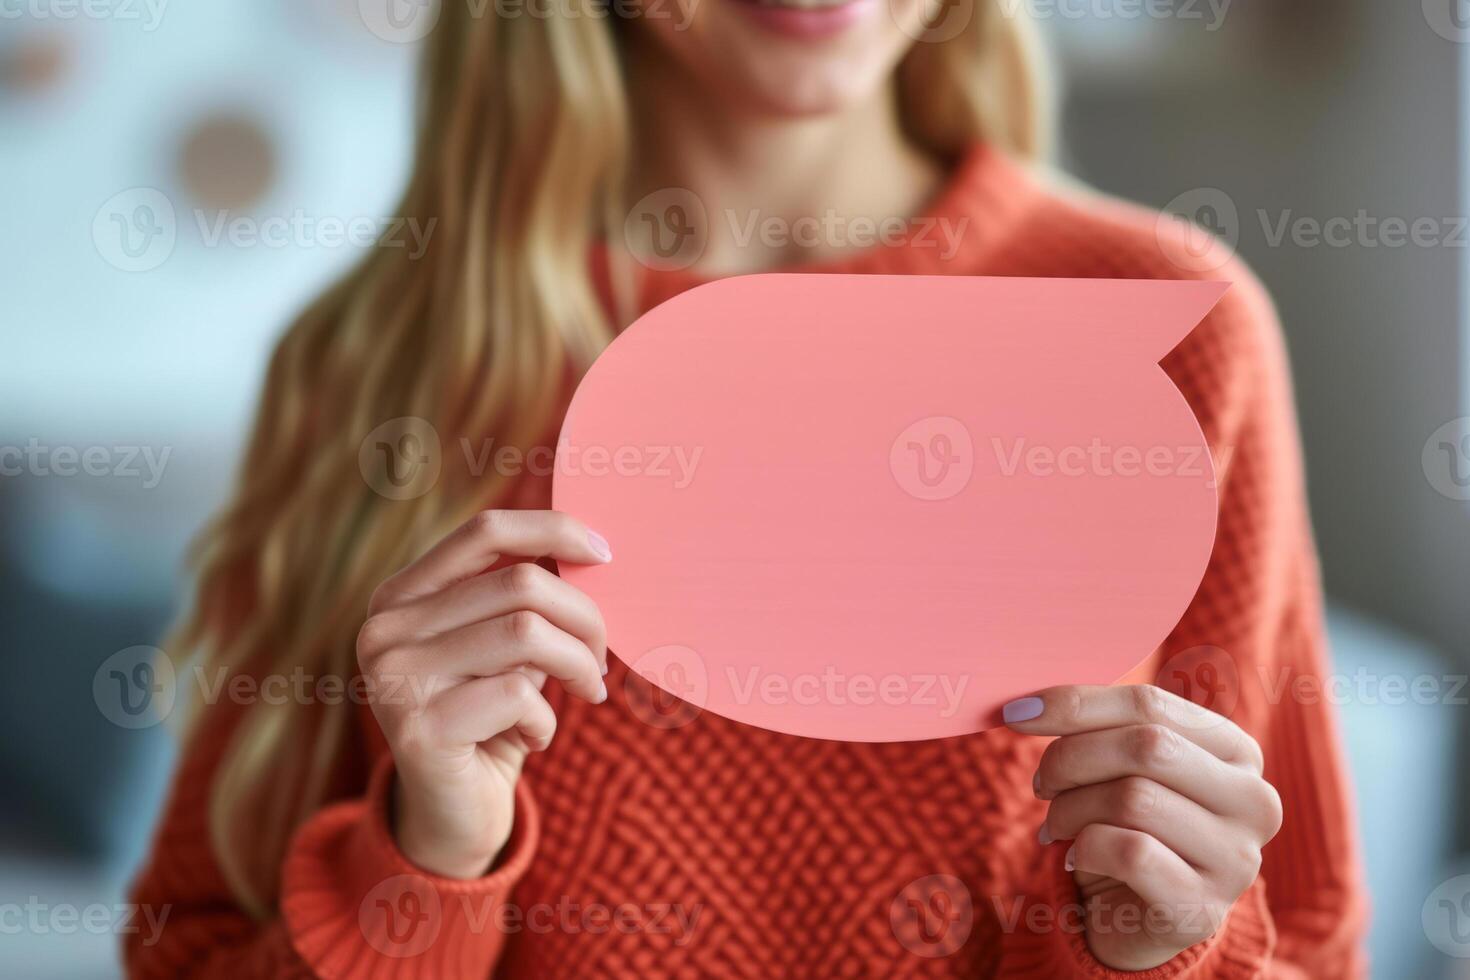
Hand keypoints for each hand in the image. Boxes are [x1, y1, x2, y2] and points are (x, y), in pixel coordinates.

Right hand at [356, 510, 611, 878]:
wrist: (455, 816)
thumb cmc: (492, 718)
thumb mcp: (506, 649)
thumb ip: (526, 600)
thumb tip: (590, 551)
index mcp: (401, 596)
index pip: (485, 532)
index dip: (553, 531)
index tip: (604, 553)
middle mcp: (385, 629)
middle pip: (520, 583)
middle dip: (584, 618)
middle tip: (601, 658)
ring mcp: (393, 678)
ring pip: (526, 632)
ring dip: (576, 664)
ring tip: (586, 689)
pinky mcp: (416, 729)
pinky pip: (518, 695)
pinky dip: (547, 718)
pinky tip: (536, 738)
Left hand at [1004, 685, 1282, 970]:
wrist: (1133, 919)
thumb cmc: (1124, 828)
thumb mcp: (1119, 769)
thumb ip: (1095, 727)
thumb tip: (1026, 708)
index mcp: (1236, 750)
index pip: (1151, 704)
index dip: (1077, 704)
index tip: (1017, 713)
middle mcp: (1253, 800)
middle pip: (1147, 746)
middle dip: (1072, 758)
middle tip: (1041, 783)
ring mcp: (1236, 858)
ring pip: (1133, 798)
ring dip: (1070, 808)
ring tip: (1055, 824)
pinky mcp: (1202, 907)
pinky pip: (1128, 852)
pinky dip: (1085, 848)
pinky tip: (1075, 857)